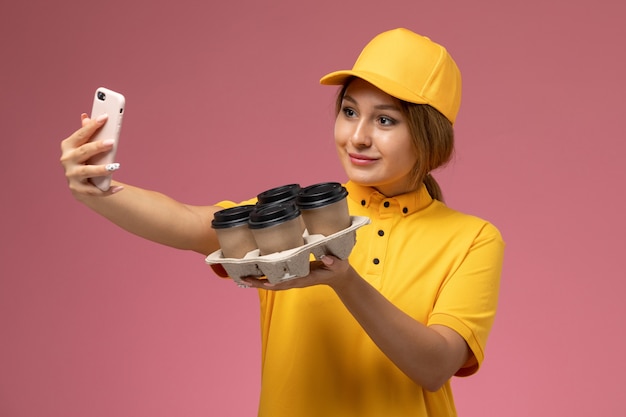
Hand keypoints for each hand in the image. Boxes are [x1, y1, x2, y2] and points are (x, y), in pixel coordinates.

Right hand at [59, 113, 122, 197]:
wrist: (81, 185)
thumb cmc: (85, 160)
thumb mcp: (84, 146)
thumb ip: (86, 133)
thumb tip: (86, 116)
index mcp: (68, 146)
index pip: (81, 134)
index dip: (92, 125)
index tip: (105, 117)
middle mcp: (67, 160)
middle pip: (83, 151)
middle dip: (97, 147)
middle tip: (111, 142)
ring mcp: (71, 175)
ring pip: (87, 171)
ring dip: (101, 169)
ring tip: (115, 166)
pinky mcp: (78, 190)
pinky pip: (95, 190)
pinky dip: (108, 190)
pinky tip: (119, 188)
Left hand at [239, 255, 353, 290]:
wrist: (338, 276)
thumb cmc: (338, 269)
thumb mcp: (339, 265)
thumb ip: (333, 262)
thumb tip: (325, 258)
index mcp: (305, 278)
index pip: (288, 281)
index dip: (276, 282)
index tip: (264, 282)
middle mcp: (296, 280)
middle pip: (275, 284)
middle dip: (259, 283)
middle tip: (243, 279)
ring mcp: (293, 279)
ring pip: (272, 283)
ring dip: (257, 281)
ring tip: (242, 277)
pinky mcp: (292, 275)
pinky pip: (275, 278)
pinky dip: (263, 277)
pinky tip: (254, 274)